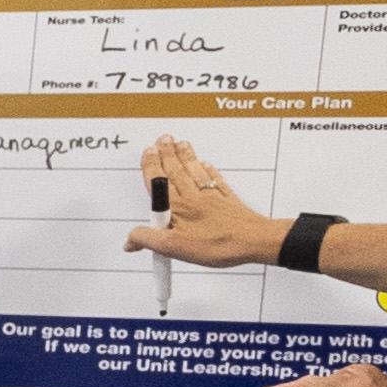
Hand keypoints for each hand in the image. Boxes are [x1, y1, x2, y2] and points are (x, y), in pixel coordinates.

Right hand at [124, 134, 278, 268]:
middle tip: (163, 139)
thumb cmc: (219, 244)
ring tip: (181, 143)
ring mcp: (212, 197)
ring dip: (186, 156)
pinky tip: (207, 164)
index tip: (148, 152)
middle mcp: (194, 197)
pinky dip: (209, 170)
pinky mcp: (228, 202)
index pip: (159, 182)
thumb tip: (132, 238)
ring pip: (195, 171)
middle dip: (167, 153)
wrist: (254, 242)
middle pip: (176, 171)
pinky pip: (216, 180)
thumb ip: (149, 240)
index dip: (152, 166)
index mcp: (178, 207)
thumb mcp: (175, 247)